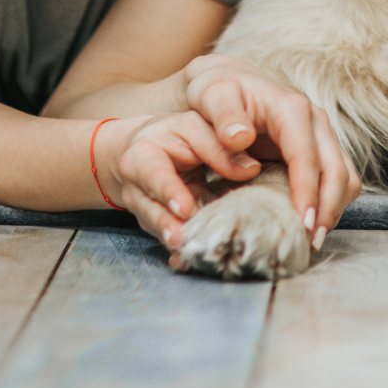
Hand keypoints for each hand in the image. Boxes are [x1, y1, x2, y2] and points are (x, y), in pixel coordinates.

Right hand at [102, 107, 262, 250]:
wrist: (146, 149)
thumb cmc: (175, 135)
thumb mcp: (195, 127)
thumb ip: (218, 145)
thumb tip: (250, 169)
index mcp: (142, 156)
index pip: (154, 175)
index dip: (169, 192)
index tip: (185, 208)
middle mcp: (136, 187)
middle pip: (151, 209)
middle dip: (167, 225)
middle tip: (183, 239)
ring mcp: (143, 209)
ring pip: (158, 228)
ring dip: (173, 239)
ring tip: (187, 249)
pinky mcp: (155, 223)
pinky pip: (166, 237)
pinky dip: (177, 249)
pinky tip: (184, 260)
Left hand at [183, 53, 361, 248]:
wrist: (227, 83)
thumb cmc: (216, 91)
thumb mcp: (211, 95)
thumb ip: (224, 114)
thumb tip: (240, 137)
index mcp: (291, 109)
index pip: (308, 155)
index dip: (308, 191)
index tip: (302, 223)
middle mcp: (315, 121)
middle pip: (337, 170)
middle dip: (327, 208)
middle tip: (308, 243)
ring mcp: (321, 136)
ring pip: (345, 178)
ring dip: (333, 210)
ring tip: (311, 240)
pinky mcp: (320, 150)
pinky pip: (339, 180)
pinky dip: (331, 204)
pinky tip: (311, 223)